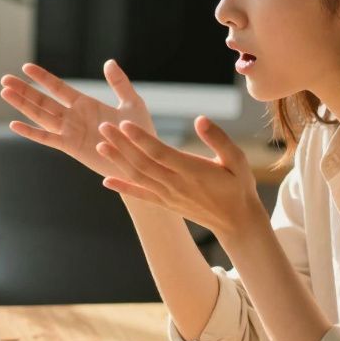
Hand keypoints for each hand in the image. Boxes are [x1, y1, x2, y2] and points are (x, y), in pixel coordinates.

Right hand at [0, 60, 153, 177]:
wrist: (141, 159)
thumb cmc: (138, 133)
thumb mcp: (132, 103)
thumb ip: (120, 83)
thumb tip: (109, 62)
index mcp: (85, 103)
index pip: (58, 87)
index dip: (42, 77)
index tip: (26, 67)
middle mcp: (73, 116)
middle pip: (42, 100)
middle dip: (24, 89)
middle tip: (4, 79)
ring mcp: (69, 132)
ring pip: (40, 115)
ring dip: (22, 105)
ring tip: (5, 93)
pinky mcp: (70, 147)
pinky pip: (47, 138)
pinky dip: (30, 132)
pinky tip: (14, 125)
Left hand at [96, 115, 266, 236]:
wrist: (236, 221)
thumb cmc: (238, 185)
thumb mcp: (237, 160)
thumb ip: (219, 139)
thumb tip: (200, 119)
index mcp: (193, 170)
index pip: (160, 152)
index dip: (141, 138)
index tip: (124, 123)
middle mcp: (176, 184)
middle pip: (143, 163)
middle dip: (121, 145)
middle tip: (103, 126)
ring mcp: (168, 196)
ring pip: (138, 177)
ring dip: (118, 162)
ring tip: (100, 145)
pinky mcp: (165, 203)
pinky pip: (141, 196)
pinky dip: (123, 188)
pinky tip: (106, 181)